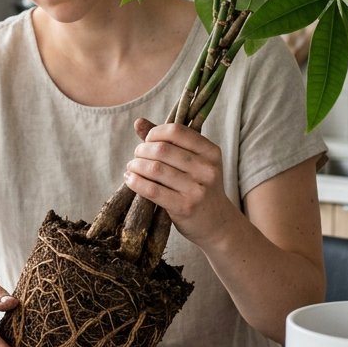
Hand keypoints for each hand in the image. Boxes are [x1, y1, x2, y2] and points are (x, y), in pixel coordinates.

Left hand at [123, 117, 234, 248]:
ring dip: (135, 166)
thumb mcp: (192, 161)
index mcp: (211, 151)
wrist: (217, 224)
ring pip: (155, 168)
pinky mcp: (185, 207)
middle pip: (162, 149)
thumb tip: (138, 122)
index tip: (147, 141)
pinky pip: (152, 190)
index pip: (176, 131)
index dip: (155, 133)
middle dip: (141, 151)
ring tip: (131, 168)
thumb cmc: (198, 187)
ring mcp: (197, 189)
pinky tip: (130, 179)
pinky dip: (136, 182)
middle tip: (135, 157)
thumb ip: (167, 141)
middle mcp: (207, 168)